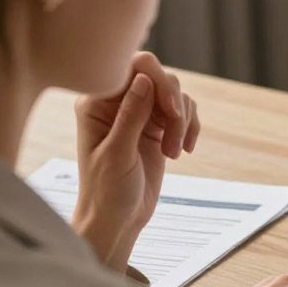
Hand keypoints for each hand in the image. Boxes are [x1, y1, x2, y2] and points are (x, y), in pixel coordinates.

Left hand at [72, 51, 198, 272]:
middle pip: (159, 78)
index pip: (132, 67)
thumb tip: (144, 78)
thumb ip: (131, 115)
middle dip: (175, 106)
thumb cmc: (106, 191)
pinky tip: (184, 151)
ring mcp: (139, 114)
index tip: (172, 111)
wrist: (118, 219)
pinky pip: (183, 113)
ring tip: (175, 152)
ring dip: (184, 123)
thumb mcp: (118, 153)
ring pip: (175, 95)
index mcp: (97, 102)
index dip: (158, 81)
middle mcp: (117, 102)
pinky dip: (190, 129)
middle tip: (175, 139)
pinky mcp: (157, 128)